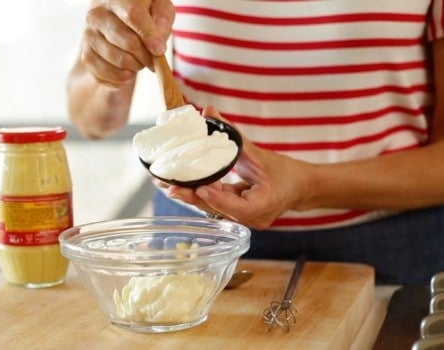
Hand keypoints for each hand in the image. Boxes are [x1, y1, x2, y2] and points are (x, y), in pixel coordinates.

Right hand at [80, 0, 174, 86]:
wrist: (118, 29)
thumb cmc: (143, 17)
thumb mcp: (158, 9)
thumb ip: (162, 17)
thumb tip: (157, 40)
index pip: (133, 14)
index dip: (148, 33)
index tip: (160, 50)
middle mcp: (97, 15)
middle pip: (128, 41)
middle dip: (146, 55)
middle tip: (153, 59)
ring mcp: (89, 36)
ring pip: (119, 60)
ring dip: (136, 67)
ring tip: (139, 62)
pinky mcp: (86, 56)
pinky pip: (107, 74)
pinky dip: (122, 78)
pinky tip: (127, 71)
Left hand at [166, 107, 313, 229]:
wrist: (300, 188)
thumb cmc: (284, 171)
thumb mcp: (259, 152)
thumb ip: (232, 134)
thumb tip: (208, 111)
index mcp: (265, 205)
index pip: (237, 207)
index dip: (218, 198)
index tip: (200, 187)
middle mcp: (254, 218)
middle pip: (219, 209)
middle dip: (192, 197)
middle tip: (169, 187)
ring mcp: (246, 221)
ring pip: (214, 209)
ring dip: (191, 197)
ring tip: (167, 185)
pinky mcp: (238, 217)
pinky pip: (216, 207)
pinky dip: (200, 196)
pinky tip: (180, 187)